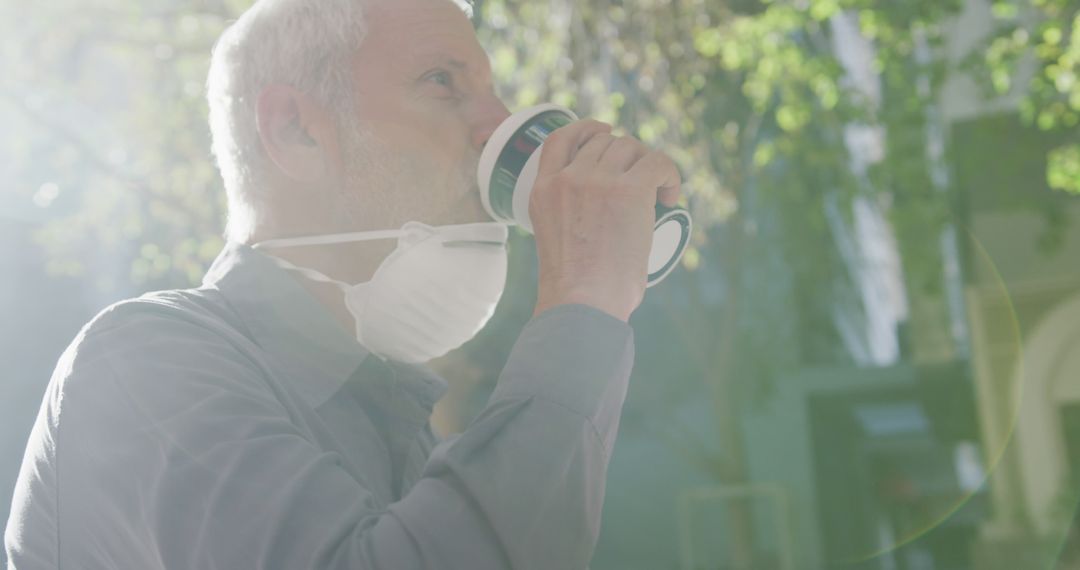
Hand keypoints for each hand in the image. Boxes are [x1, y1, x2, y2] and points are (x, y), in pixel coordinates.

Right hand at [529, 119, 681, 321]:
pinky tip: (671, 195)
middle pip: (604, 142)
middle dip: (626, 154)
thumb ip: (565, 220)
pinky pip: (658, 163)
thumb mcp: (554, 239)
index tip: (605, 133)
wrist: (583, 302)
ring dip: (648, 164)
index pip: (560, 138)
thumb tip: (597, 225)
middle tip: (641, 181)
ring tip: (658, 192)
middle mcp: (568, 178)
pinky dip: (670, 175)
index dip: (586, 129)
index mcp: (543, 189)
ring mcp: (598, 181)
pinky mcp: (630, 189)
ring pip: (630, 147)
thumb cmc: (575, 291)